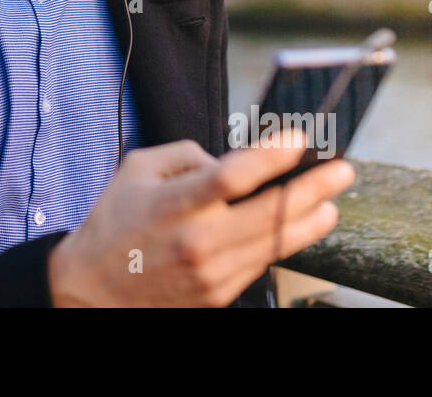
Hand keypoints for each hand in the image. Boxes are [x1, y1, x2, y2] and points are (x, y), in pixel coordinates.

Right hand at [47, 130, 353, 306]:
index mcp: (174, 204)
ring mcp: (212, 273)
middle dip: (314, 188)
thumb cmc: (112, 225)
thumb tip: (225, 158)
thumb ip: (184, 156)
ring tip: (331, 202)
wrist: (91, 292)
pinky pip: (261, 264)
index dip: (271, 155)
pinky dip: (283, 243)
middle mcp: (198, 241)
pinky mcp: (218, 294)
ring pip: (277, 243)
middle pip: (271, 213)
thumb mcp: (135, 170)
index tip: (298, 138)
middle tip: (340, 171)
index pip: (233, 176)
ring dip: (312, 220)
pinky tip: (297, 227)